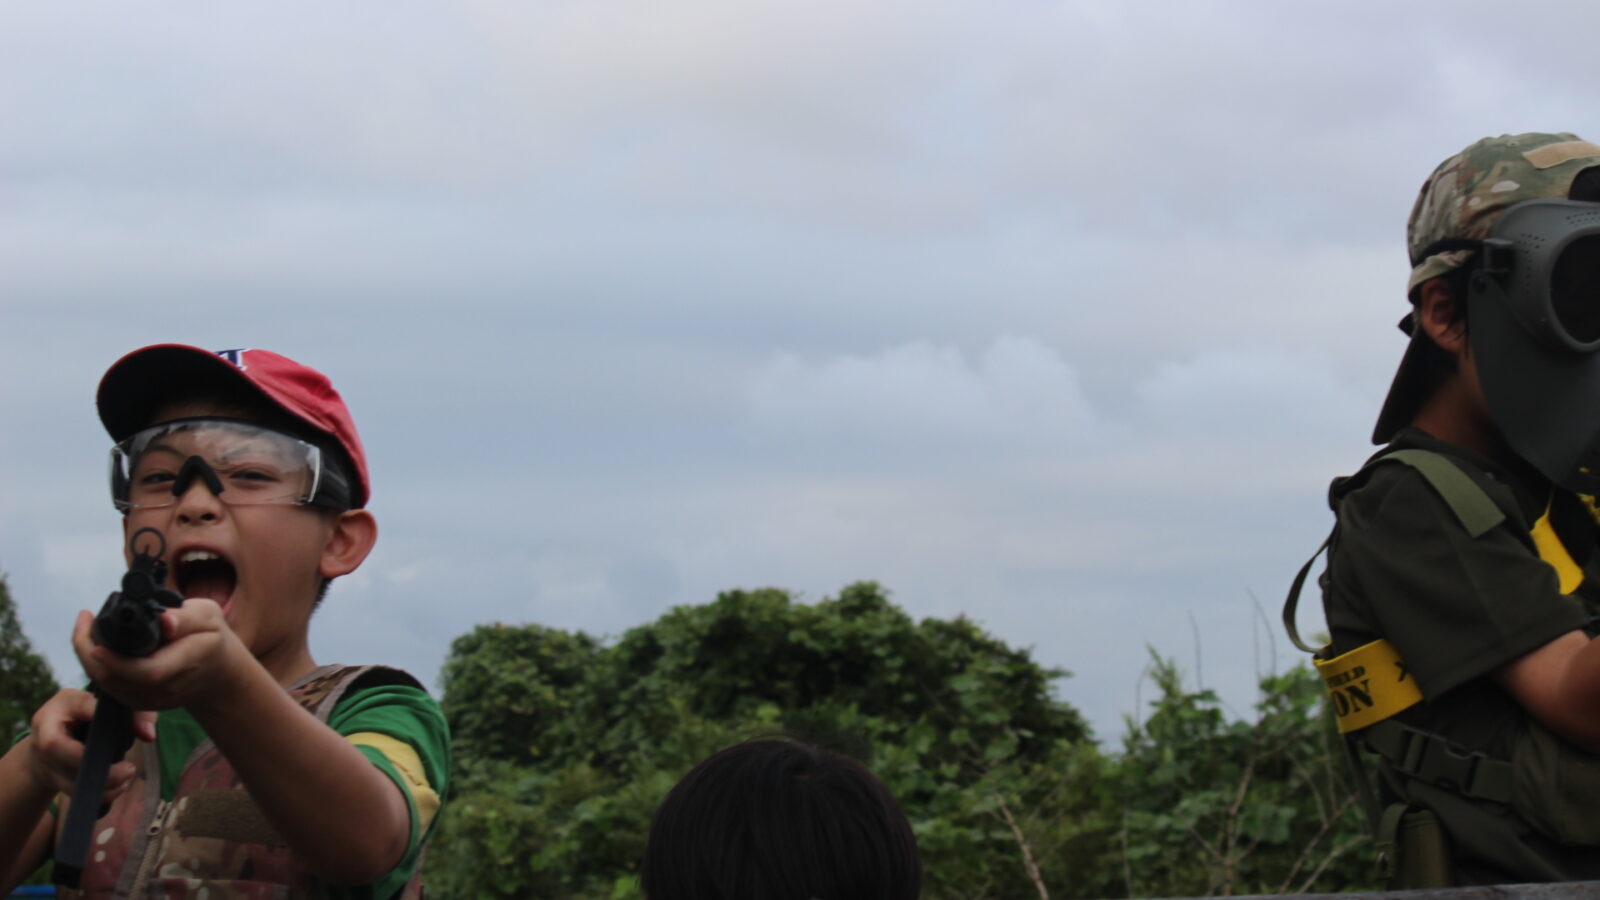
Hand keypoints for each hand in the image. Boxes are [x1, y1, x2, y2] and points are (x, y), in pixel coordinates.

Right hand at [23, 689, 155, 799]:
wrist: (56, 736)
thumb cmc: (91, 715)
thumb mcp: (111, 706)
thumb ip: (136, 713)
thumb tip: (148, 735)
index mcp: (62, 705)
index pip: (78, 706)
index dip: (99, 718)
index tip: (124, 729)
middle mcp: (45, 730)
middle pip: (57, 748)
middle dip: (94, 763)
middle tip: (129, 769)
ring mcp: (44, 757)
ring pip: (65, 776)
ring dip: (101, 783)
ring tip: (126, 778)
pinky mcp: (51, 778)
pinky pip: (72, 791)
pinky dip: (98, 793)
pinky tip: (118, 787)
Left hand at [72, 601, 249, 712]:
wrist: (218, 674)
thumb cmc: (212, 638)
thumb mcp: (209, 617)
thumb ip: (186, 618)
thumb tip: (164, 621)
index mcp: (187, 662)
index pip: (146, 671)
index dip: (116, 660)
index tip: (96, 642)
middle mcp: (167, 687)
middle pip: (117, 680)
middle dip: (90, 654)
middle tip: (84, 620)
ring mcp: (153, 699)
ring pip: (108, 685)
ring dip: (90, 659)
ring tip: (86, 628)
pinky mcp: (141, 703)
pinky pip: (111, 687)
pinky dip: (98, 667)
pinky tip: (96, 646)